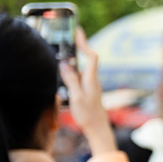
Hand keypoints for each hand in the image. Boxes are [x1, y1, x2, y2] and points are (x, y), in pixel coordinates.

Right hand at [59, 27, 112, 154]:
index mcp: (91, 80)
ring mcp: (91, 85)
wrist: (98, 129)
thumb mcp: (76, 97)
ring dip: (76, 58)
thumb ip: (71, 80)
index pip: (90, 56)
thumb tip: (64, 64)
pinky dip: (74, 69)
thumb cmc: (88, 115)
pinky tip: (67, 70)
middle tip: (71, 35)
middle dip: (80, 46)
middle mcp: (93, 80)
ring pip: (83, 67)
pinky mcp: (88, 91)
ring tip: (67, 49)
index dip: (85, 43)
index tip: (78, 32)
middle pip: (88, 59)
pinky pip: (81, 75)